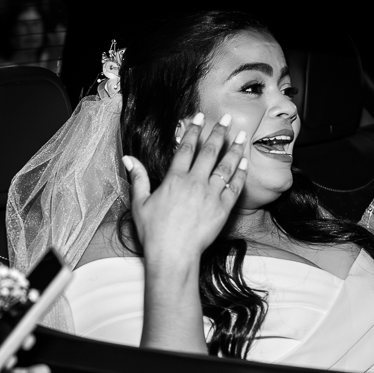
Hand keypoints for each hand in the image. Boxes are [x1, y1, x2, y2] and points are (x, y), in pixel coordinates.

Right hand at [124, 112, 247, 269]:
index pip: (186, 148)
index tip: (199, 117)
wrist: (173, 255)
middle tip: (226, 118)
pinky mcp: (223, 209)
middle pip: (210, 152)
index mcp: (174, 179)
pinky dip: (240, 174)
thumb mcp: (139, 203)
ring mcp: (211, 195)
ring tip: (242, 135)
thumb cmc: (153, 232)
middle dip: (218, 132)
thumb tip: (128, 158)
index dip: (193, 130)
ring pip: (226, 166)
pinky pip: (235, 187)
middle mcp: (195, 183)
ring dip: (235, 149)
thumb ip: (138, 178)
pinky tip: (244, 163)